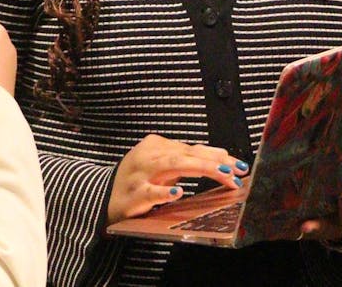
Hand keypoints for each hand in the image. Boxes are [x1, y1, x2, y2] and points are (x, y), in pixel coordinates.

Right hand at [107, 134, 249, 224]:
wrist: (101, 196)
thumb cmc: (138, 180)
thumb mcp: (161, 166)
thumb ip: (187, 160)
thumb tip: (222, 157)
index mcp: (156, 145)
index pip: (192, 148)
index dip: (217, 156)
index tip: (239, 166)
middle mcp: (149, 155)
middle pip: (186, 154)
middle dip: (214, 162)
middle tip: (237, 172)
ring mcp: (140, 174)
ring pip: (171, 165)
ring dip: (199, 168)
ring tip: (221, 174)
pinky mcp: (133, 194)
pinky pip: (150, 192)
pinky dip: (165, 191)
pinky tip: (178, 192)